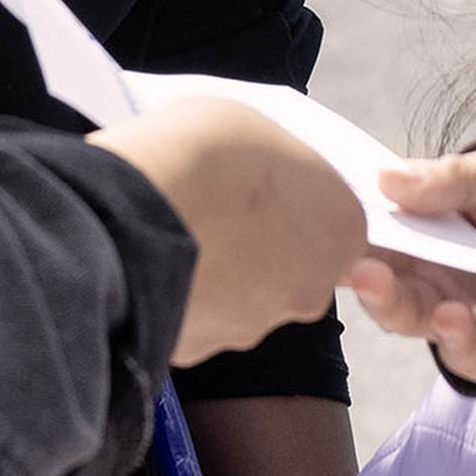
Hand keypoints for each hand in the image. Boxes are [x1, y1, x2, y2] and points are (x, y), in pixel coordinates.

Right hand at [95, 92, 370, 364]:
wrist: (133, 215)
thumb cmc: (200, 155)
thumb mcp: (254, 128)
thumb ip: (276, 165)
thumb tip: (265, 178)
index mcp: (342, 227)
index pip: (333, 220)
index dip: (291, 201)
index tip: (256, 188)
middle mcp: (312, 288)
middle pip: (292, 266)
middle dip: (257, 245)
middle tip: (215, 211)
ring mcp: (258, 324)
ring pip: (243, 298)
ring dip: (217, 272)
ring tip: (175, 232)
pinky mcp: (205, 348)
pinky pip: (196, 318)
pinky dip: (179, 296)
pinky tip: (152, 264)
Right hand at [345, 143, 475, 383]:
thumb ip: (454, 177)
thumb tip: (387, 176)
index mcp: (415, 226)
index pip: (363, 225)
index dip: (336, 219)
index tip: (315, 206)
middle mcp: (423, 271)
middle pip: (374, 274)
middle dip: (353, 265)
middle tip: (343, 252)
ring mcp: (451, 309)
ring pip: (405, 315)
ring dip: (388, 301)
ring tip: (381, 280)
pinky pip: (464, 352)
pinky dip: (453, 338)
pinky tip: (452, 315)